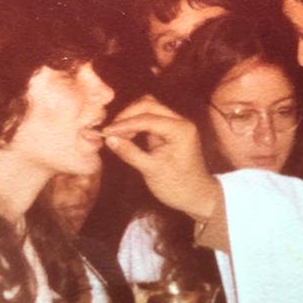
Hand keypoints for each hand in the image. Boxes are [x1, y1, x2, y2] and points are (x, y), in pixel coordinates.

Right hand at [102, 96, 221, 220]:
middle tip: (111, 131)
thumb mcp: (151, 170)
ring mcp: (176, 125)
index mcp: (180, 129)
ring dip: (131, 118)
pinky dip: (136, 125)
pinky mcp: (170, 131)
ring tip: (117, 135)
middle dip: (127, 116)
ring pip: (149, 109)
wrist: (197, 197)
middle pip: (148, 105)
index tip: (106, 132)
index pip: (147, 118)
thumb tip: (109, 139)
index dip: (124, 124)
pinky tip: (125, 136)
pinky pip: (150, 120)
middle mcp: (180, 122)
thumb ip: (130, 152)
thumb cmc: (177, 186)